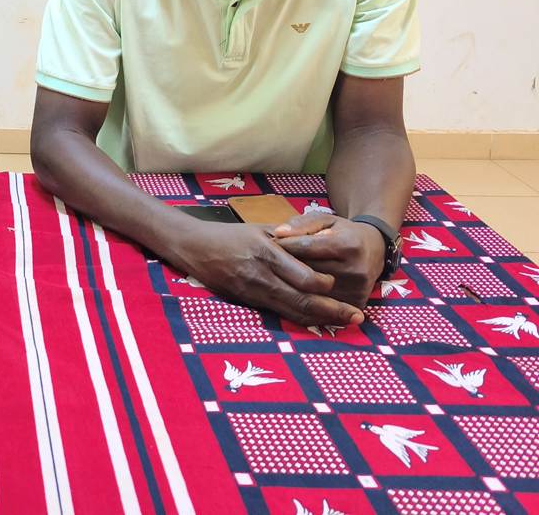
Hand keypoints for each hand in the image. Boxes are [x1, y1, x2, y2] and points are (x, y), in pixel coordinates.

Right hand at [173, 222, 365, 326]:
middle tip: (357, 316)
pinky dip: (301, 318)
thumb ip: (289, 238)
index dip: (325, 286)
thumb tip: (320, 242)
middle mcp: (262, 275)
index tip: (338, 286)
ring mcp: (253, 292)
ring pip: (293, 312)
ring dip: (321, 319)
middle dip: (334, 311)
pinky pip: (279, 313)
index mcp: (267, 253)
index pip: (304, 277)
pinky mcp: (247, 302)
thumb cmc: (229, 235)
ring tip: (345, 322)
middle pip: (303, 300)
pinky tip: (317, 320)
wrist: (194, 247)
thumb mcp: (259, 229)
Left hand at [270, 212, 385, 308]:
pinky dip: (308, 295)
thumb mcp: (325, 220)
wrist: (375, 250)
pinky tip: (297, 287)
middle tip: (270, 260)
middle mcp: (355, 269)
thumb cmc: (342, 232)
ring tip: (282, 273)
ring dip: (295, 283)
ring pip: (313, 290)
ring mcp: (357, 288)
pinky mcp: (356, 302)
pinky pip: (324, 303)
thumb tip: (278, 233)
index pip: (306, 247)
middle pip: (308, 271)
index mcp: (347, 245)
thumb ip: (301, 224)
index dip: (285, 245)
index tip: (269, 243)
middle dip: (287, 265)